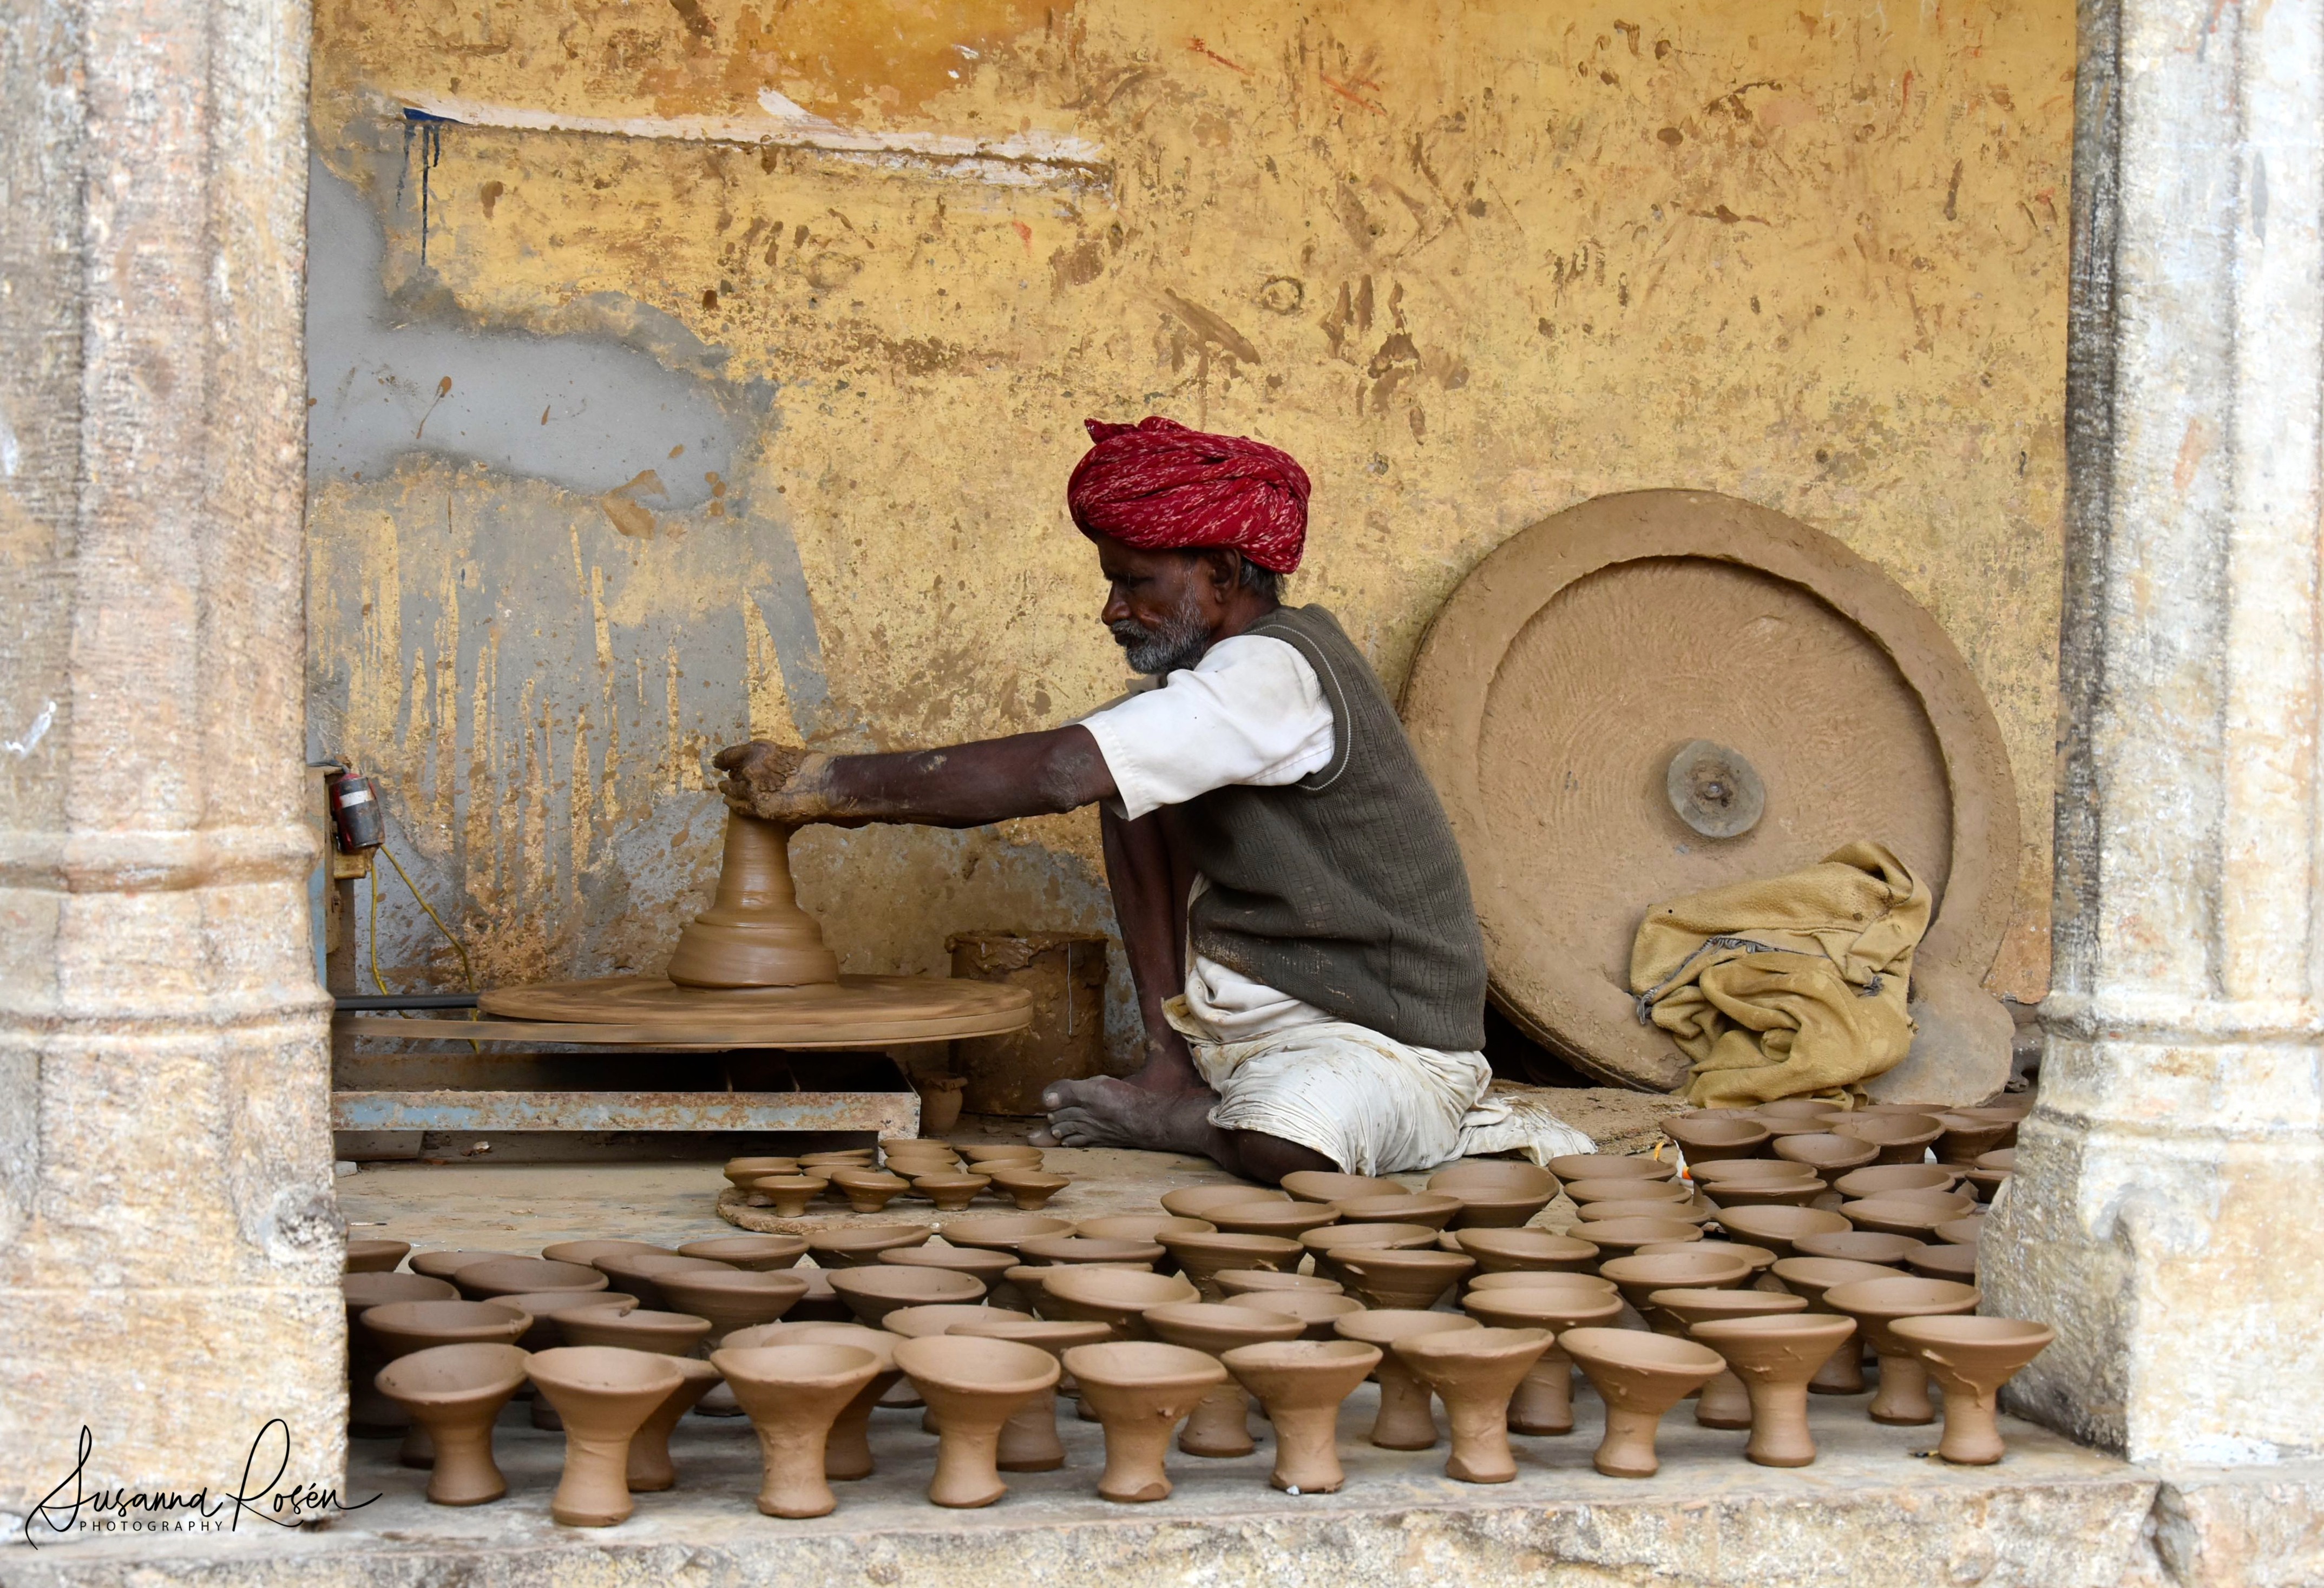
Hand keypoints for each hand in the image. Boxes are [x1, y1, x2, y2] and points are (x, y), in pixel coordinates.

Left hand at [711, 740, 840, 823]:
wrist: (826, 786)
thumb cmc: (815, 768)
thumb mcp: (789, 754)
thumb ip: (772, 759)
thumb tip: (767, 764)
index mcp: (758, 750)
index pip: (730, 755)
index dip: (722, 760)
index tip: (719, 763)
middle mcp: (751, 768)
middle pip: (732, 774)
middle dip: (731, 777)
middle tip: (729, 779)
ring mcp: (752, 789)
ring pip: (731, 791)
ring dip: (729, 791)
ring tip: (727, 792)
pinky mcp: (757, 808)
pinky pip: (738, 807)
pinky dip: (734, 805)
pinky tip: (732, 804)